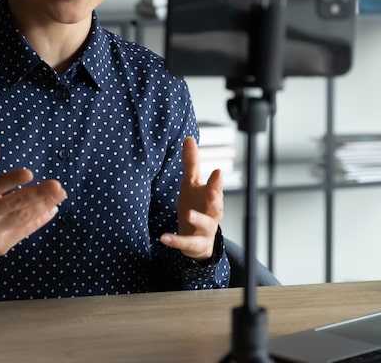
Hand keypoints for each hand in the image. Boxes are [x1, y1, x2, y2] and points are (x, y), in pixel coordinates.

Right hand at [0, 136, 67, 262]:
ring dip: (43, 206)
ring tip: (60, 195)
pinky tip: (52, 210)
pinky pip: (25, 231)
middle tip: (57, 185)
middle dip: (38, 194)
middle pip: (15, 202)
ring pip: (23, 217)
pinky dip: (40, 221)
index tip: (30, 173)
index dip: (12, 180)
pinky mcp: (3, 245)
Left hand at [160, 137, 223, 260]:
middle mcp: (212, 213)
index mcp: (211, 197)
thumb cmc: (196, 204)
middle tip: (214, 192)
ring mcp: (204, 230)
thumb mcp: (192, 184)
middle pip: (216, 206)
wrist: (199, 239)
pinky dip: (176, 241)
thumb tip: (189, 137)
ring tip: (187, 214)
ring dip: (197, 219)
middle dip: (216, 199)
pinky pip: (185, 243)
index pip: (215, 187)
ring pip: (205, 225)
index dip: (216, 181)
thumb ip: (192, 163)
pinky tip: (163, 238)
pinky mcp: (194, 244)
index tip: (217, 171)